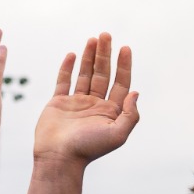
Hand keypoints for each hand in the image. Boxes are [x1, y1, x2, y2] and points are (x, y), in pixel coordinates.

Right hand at [35, 33, 139, 165]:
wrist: (59, 158)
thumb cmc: (88, 149)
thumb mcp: (117, 134)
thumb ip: (130, 115)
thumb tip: (135, 92)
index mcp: (110, 112)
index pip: (120, 83)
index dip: (124, 65)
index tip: (125, 48)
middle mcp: (95, 105)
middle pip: (103, 74)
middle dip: (105, 54)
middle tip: (106, 35)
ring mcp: (76, 103)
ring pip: (85, 74)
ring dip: (89, 57)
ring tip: (93, 39)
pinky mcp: (58, 103)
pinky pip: (64, 81)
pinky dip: (67, 67)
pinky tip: (72, 54)